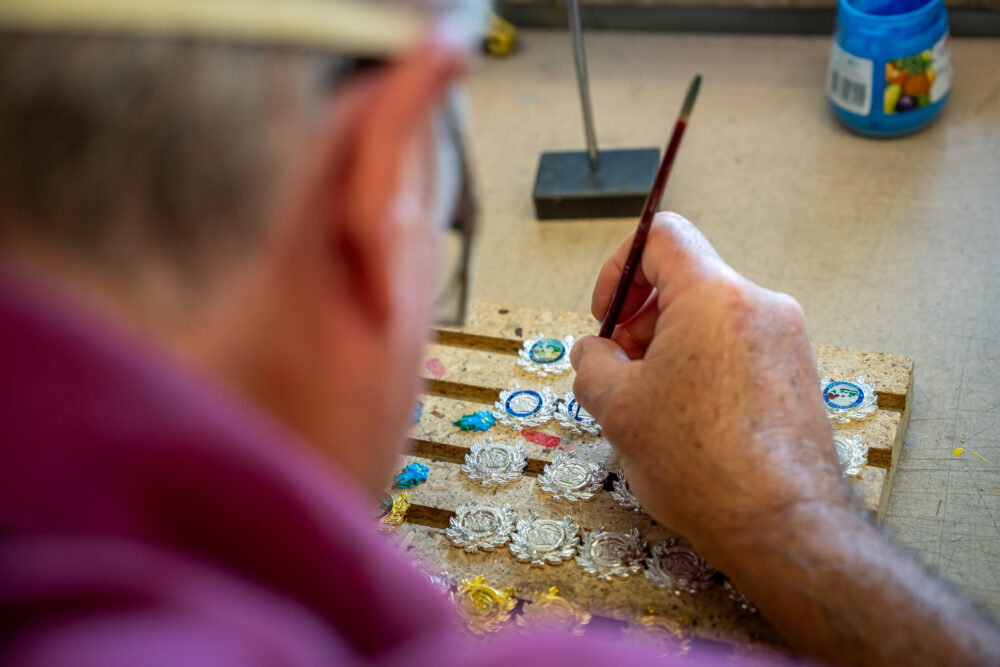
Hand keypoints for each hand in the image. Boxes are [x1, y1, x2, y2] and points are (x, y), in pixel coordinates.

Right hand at [570, 212, 846, 565]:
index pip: (661, 234)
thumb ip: (592, 362)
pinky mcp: (797, 373)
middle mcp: (759, 304)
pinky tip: (689, 422)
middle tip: (621, 371)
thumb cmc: (700, 464)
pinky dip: (705, 369)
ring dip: (671, 348)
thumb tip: (594, 352)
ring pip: (711, 319)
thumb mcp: (616, 407)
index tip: (608, 314)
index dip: (619, 266)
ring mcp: (786, 339)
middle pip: (686, 281)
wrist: (781, 525)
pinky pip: (738, 349)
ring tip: (653, 405)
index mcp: (713, 296)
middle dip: (642, 320)